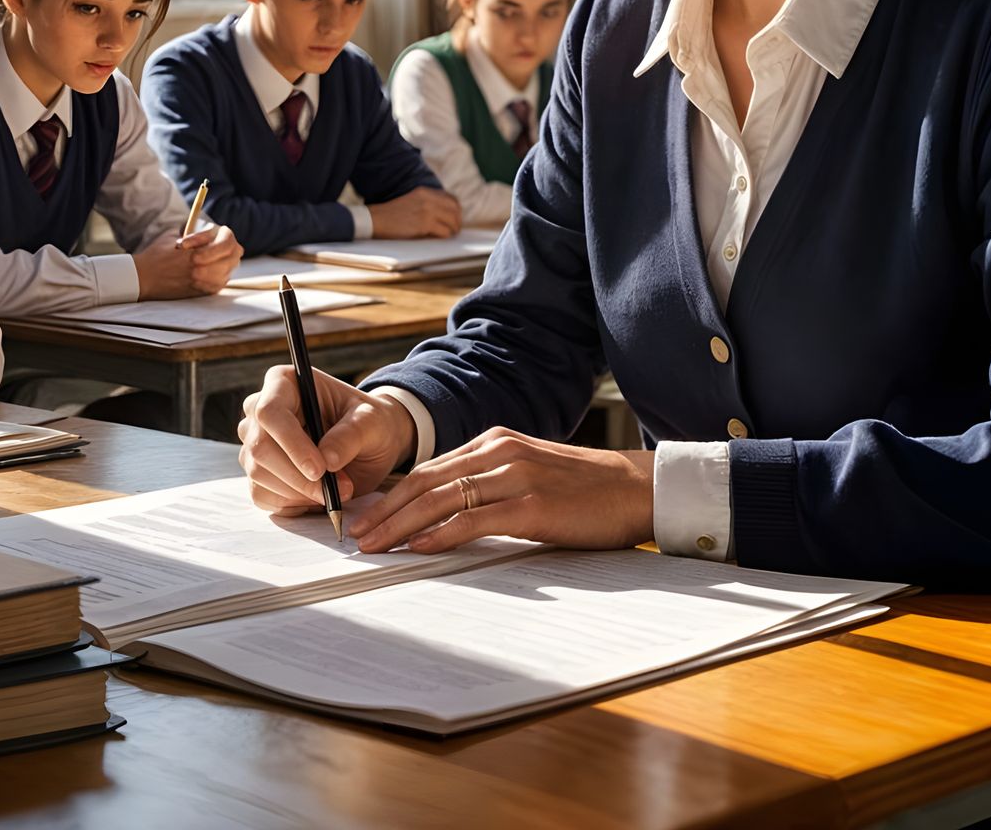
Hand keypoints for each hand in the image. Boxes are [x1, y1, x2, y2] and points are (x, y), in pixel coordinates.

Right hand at [135, 224, 241, 298]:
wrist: (142, 278)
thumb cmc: (157, 254)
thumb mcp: (174, 235)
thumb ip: (196, 234)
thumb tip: (214, 232)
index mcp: (197, 253)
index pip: (228, 242)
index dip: (224, 237)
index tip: (217, 234)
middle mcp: (202, 270)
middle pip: (234, 256)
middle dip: (230, 249)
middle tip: (222, 246)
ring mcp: (203, 283)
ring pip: (230, 270)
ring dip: (226, 262)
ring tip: (217, 257)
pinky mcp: (202, 293)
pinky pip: (221, 283)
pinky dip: (220, 275)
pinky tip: (211, 269)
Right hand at [238, 366, 416, 513]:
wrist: (368, 445)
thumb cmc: (368, 423)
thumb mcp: (371, 422)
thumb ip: (350, 436)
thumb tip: (327, 461)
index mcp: (284, 383)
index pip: (270, 411)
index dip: (291, 443)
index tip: (319, 469)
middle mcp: (260, 411)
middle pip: (260, 448)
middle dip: (299, 477)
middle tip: (340, 488)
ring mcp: (255, 443)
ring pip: (260, 475)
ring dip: (302, 493)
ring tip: (340, 489)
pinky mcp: (258, 474)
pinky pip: (262, 496)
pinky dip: (294, 504)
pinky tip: (319, 496)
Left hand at [346, 427, 655, 555]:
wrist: (636, 488)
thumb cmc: (585, 490)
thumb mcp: (530, 476)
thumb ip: (491, 486)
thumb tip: (447, 515)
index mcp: (496, 443)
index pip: (430, 469)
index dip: (392, 495)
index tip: (364, 517)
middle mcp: (500, 451)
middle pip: (426, 481)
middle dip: (385, 510)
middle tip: (354, 536)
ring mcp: (515, 475)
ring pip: (442, 498)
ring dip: (401, 524)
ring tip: (374, 546)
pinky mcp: (532, 504)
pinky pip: (475, 519)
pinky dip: (441, 533)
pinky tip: (419, 547)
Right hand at [367, 187, 461, 239]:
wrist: (376, 219)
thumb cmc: (392, 214)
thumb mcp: (412, 201)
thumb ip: (427, 204)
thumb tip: (444, 216)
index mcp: (425, 191)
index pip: (451, 199)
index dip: (456, 210)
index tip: (456, 218)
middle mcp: (428, 199)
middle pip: (455, 209)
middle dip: (458, 221)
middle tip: (455, 230)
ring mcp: (427, 210)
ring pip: (452, 221)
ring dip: (453, 230)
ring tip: (450, 235)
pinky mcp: (425, 223)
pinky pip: (444, 232)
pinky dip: (445, 236)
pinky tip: (441, 239)